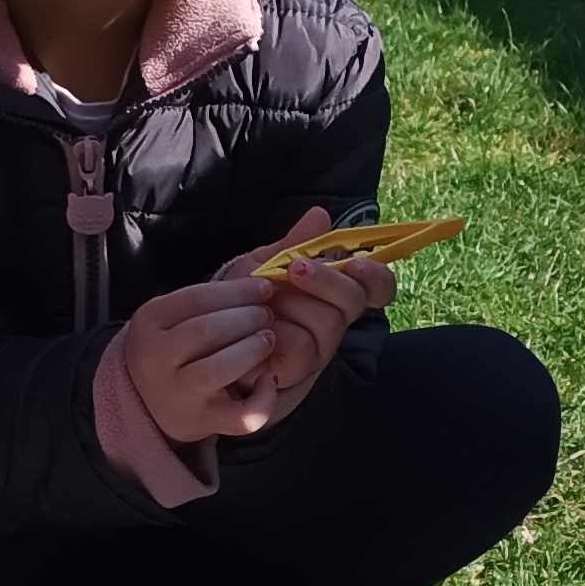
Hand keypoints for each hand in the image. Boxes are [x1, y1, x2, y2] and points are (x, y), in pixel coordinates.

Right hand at [119, 274, 319, 444]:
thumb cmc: (193, 336)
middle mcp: (157, 355)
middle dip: (248, 320)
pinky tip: (269, 380)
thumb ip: (264, 258)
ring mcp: (178, 391)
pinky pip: (241, 415)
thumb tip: (320, 215)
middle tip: (269, 316)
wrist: (155, 397)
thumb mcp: (206, 298)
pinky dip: (262, 398)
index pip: (198, 297)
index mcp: (153, 318)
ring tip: (268, 340)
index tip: (266, 288)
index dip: (240, 291)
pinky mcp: (203, 421)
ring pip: (222, 368)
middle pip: (209, 331)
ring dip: (254, 350)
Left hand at [224, 207, 394, 397]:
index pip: (376, 286)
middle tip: (296, 268)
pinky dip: (278, 330)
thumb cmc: (241, 297)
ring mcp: (318, 349)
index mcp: (332, 292)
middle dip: (327, 281)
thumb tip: (320, 215)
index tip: (357, 263)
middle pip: (354, 301)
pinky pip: (302, 348)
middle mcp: (333, 320)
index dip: (376, 275)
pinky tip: (258, 322)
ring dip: (296, 303)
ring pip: (329, 323)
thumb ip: (294, 244)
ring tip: (265, 297)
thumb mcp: (264, 264)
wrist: (208, 332)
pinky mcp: (297, 370)